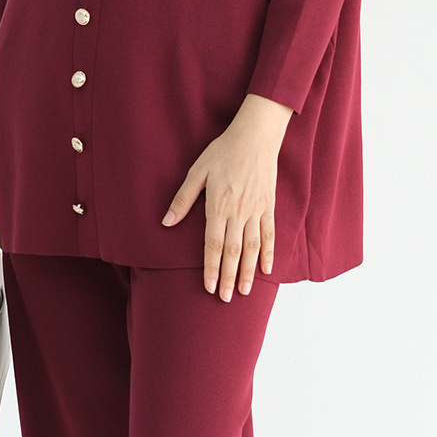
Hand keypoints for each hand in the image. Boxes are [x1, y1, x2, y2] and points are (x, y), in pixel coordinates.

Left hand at [162, 94, 291, 299]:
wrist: (255, 137)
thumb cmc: (222, 152)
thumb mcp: (197, 172)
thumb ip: (183, 199)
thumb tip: (166, 222)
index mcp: (218, 206)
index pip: (213, 245)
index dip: (210, 268)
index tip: (208, 287)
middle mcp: (238, 212)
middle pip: (232, 251)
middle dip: (227, 277)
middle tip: (224, 299)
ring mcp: (256, 211)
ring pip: (252, 247)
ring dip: (247, 271)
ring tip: (243, 291)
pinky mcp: (268, 206)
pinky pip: (269, 234)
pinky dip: (268, 253)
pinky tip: (266, 269)